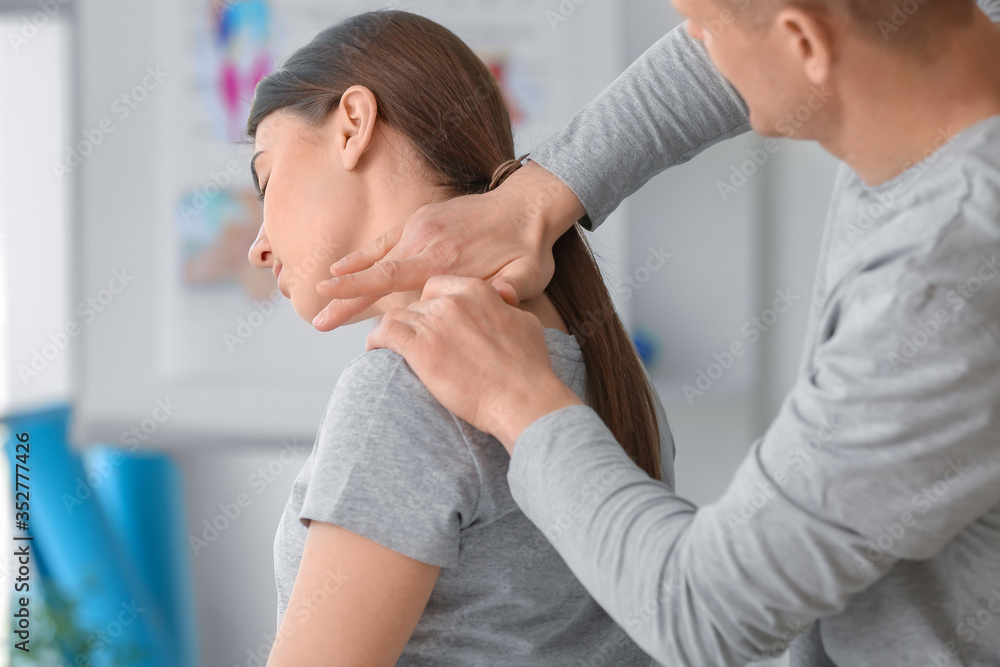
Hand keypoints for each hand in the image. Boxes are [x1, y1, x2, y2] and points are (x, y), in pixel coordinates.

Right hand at [312, 161, 585, 330]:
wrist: (529, 204)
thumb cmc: (529, 246)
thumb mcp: (528, 274)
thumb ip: (509, 291)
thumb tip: (500, 303)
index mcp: (444, 259)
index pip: (390, 278)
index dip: (357, 292)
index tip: (329, 304)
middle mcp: (424, 240)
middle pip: (375, 274)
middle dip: (344, 298)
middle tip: (318, 321)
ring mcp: (420, 227)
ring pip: (377, 258)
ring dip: (349, 279)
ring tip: (322, 298)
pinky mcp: (422, 219)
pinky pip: (386, 240)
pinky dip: (364, 255)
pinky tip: (343, 267)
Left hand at [366, 276, 582, 451]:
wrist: (521, 397)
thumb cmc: (528, 368)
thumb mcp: (525, 324)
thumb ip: (506, 308)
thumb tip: (502, 302)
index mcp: (476, 290)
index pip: (438, 286)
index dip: (431, 304)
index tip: (430, 321)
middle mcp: (451, 301)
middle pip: (416, 303)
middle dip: (414, 322)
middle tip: (413, 341)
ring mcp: (433, 323)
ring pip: (397, 316)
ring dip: (393, 332)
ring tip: (390, 348)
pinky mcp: (418, 348)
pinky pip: (385, 334)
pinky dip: (377, 341)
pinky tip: (376, 351)